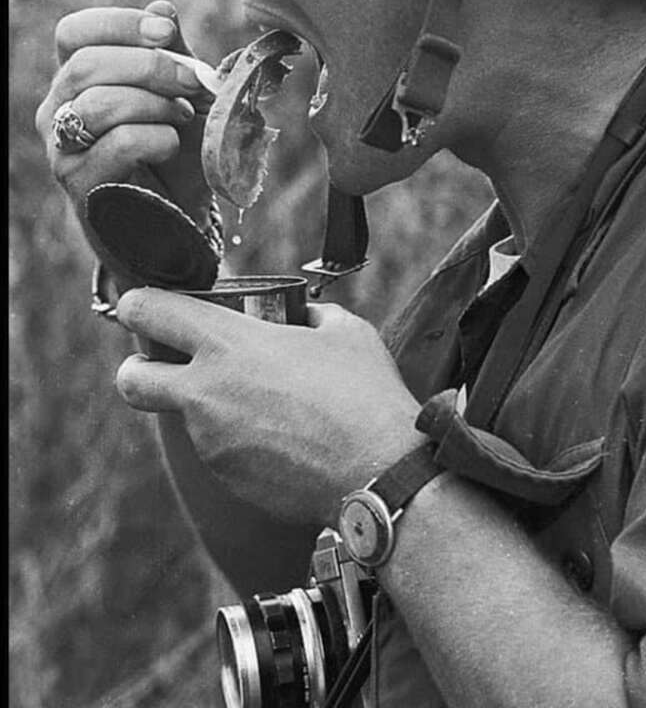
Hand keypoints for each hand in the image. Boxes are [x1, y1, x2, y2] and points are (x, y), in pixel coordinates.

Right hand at [35, 0, 213, 233]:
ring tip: (180, 116)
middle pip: (86, 64)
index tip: (166, 33)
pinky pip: (117, 144)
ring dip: (154, 103)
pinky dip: (156, 137)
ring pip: (97, 103)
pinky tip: (171, 144)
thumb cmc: (178, 152)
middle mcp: (58, 110)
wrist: (181, 219)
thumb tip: (162, 8)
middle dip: (150, 65)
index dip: (120, 24)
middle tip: (192, 81)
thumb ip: (173, 52)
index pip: (74, 32)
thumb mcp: (184, 94)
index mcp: (78, 78)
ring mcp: (62, 149)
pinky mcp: (80, 185)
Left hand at [114, 289, 422, 524]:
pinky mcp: (225, 478)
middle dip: (137, 368)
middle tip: (164, 364)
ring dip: (208, 407)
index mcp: (228, 344)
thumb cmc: (363, 393)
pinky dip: (237, 441)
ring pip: (183, 417)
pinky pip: (217, 450)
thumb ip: (310, 316)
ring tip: (265, 404)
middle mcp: (205, 392)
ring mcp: (210, 440)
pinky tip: (281, 437)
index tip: (142, 305)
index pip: (150, 312)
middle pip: (131, 379)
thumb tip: (303, 316)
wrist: (377, 472)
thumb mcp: (343, 331)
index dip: (137, 304)